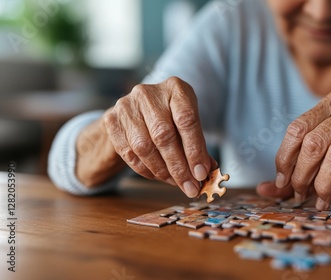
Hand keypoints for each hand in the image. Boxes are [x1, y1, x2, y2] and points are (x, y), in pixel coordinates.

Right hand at [103, 77, 214, 197]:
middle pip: (164, 135)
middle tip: (190, 187)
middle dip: (178, 167)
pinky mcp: (111, 120)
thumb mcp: (188, 125)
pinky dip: (145, 169)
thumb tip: (208, 171)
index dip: (194, 150)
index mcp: (175, 88)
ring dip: (162, 171)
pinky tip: (157, 176)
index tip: (201, 174)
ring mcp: (126, 105)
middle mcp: (148, 93)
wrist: (137, 110)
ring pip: (144, 147)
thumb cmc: (170, 117)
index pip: (186, 120)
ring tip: (175, 182)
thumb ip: (198, 145)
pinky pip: (129, 153)